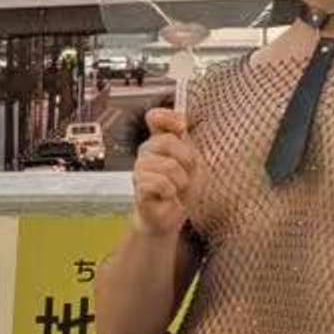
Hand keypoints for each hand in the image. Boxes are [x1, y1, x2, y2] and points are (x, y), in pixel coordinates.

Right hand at [130, 105, 196, 237]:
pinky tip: (168, 196)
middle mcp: (147, 151)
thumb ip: (188, 141)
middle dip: (186, 160)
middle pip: (166, 140)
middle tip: (187, 174)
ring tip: (178, 188)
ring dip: (181, 181)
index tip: (183, 127)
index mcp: (160, 141)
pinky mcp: (139, 187)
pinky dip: (171, 192)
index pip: (156, 117)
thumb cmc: (183, 189)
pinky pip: (160, 183)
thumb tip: (182, 122)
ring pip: (168, 165)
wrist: (173, 216)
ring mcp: (140, 169)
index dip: (168, 117)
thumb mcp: (194, 162)